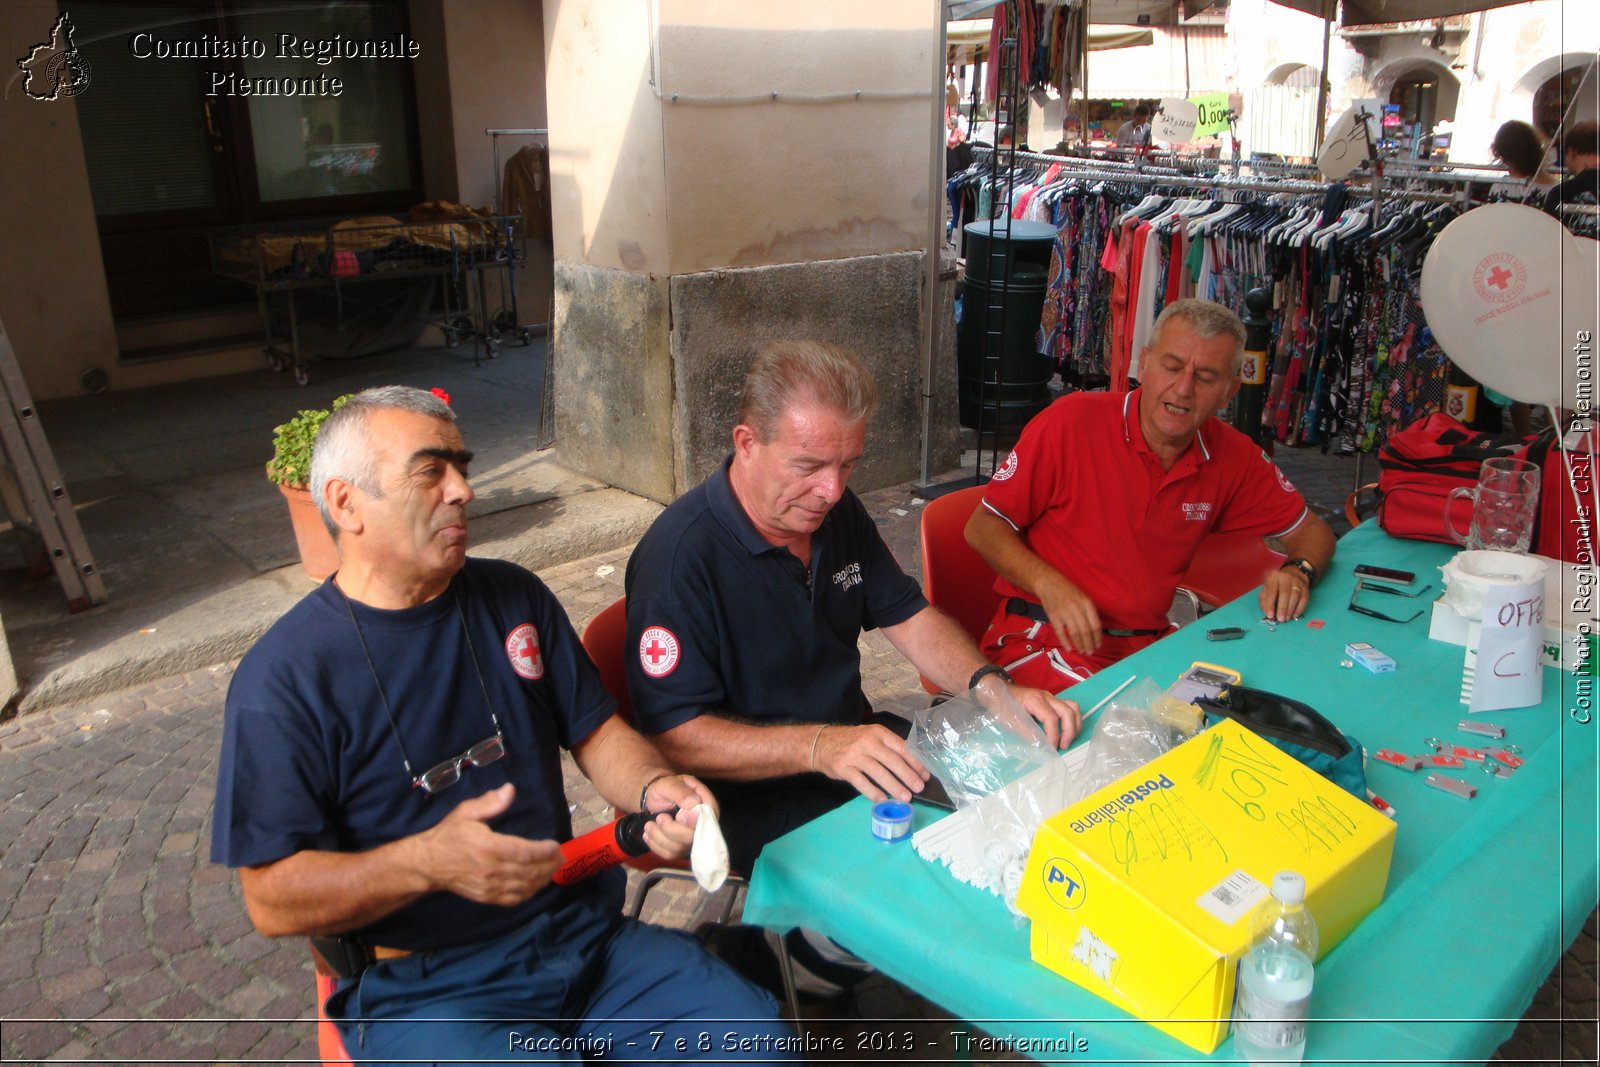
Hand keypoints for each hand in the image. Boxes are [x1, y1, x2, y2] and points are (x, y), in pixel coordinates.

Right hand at [416, 784, 560, 905]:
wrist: (428, 864)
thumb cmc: (449, 835)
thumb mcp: (466, 812)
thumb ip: (489, 803)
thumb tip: (510, 790)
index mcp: (487, 847)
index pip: (523, 852)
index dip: (543, 851)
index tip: (555, 845)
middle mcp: (490, 869)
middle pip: (528, 871)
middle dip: (549, 865)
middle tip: (561, 856)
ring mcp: (489, 887)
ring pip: (524, 887)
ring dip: (543, 879)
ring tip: (554, 868)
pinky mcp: (486, 897)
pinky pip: (513, 899)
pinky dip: (530, 893)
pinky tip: (538, 884)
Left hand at [640, 774, 715, 860]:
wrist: (652, 798)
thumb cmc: (664, 788)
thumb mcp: (668, 783)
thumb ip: (680, 791)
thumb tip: (693, 803)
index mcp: (705, 803)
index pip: (709, 817)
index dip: (695, 820)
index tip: (679, 816)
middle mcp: (702, 823)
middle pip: (693, 836)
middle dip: (671, 829)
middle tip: (659, 817)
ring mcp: (691, 837)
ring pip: (679, 847)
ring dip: (659, 836)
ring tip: (649, 824)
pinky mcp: (680, 848)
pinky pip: (669, 854)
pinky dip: (655, 844)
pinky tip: (649, 834)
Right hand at [812, 723, 930, 803]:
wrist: (820, 743)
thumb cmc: (851, 741)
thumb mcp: (870, 736)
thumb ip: (888, 747)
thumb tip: (912, 766)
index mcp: (878, 733)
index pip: (901, 748)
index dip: (915, 763)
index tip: (925, 775)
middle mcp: (868, 742)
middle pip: (892, 761)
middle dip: (908, 776)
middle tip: (919, 789)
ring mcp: (855, 755)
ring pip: (879, 773)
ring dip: (894, 786)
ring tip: (905, 797)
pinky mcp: (843, 768)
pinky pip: (861, 782)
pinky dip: (873, 792)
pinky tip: (882, 799)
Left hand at [1000, 684, 1082, 749]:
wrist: (995, 690)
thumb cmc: (1001, 704)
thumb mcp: (1009, 720)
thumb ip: (1026, 732)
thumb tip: (1042, 745)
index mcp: (1034, 700)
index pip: (1051, 717)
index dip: (1054, 734)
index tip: (1052, 747)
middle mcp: (1046, 696)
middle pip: (1067, 711)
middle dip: (1069, 731)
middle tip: (1063, 746)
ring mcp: (1050, 697)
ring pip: (1072, 707)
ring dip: (1075, 725)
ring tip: (1068, 739)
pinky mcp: (1051, 701)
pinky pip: (1069, 708)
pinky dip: (1072, 720)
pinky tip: (1066, 731)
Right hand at [1037, 573, 1103, 653]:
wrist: (1049, 583)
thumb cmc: (1068, 590)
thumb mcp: (1083, 597)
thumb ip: (1089, 612)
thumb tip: (1094, 631)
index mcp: (1087, 603)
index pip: (1095, 624)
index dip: (1097, 637)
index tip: (1098, 645)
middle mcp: (1077, 608)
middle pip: (1086, 631)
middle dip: (1089, 644)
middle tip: (1090, 652)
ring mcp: (1064, 613)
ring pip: (1074, 633)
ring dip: (1079, 645)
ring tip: (1082, 651)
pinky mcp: (1053, 616)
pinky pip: (1060, 632)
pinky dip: (1065, 642)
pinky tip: (1069, 648)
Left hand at [1259, 566, 1309, 622]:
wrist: (1293, 573)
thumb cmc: (1276, 584)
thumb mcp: (1267, 588)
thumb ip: (1264, 599)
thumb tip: (1266, 612)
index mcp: (1274, 576)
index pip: (1271, 591)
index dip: (1270, 604)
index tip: (1270, 615)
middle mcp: (1286, 577)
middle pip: (1285, 593)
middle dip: (1282, 608)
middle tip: (1281, 619)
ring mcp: (1297, 581)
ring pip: (1295, 596)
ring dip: (1291, 609)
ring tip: (1287, 618)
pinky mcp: (1305, 586)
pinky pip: (1304, 598)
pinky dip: (1299, 608)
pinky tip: (1294, 615)